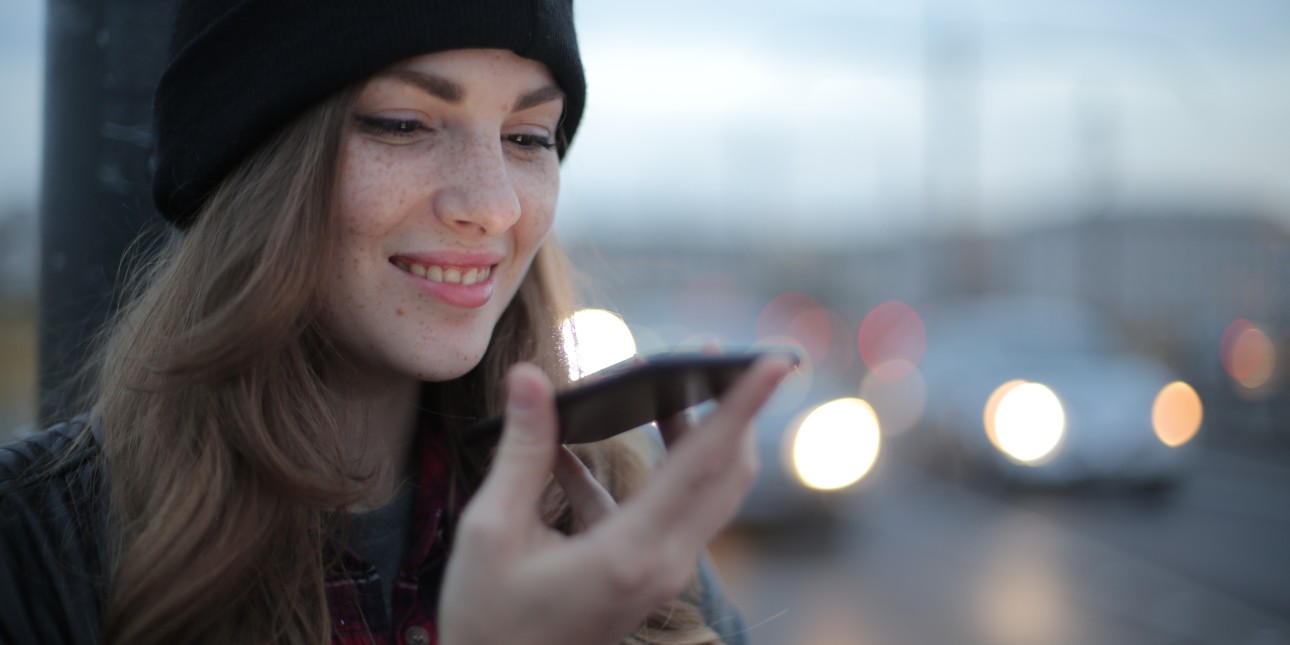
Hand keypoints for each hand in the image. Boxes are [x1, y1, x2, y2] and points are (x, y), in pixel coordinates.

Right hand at [438, 356, 792, 644]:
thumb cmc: (487, 619)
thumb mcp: (491, 531)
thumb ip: (521, 450)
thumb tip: (530, 377)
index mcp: (631, 553)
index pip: (704, 462)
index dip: (741, 405)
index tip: (775, 361)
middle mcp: (663, 564)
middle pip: (725, 472)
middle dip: (731, 408)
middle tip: (715, 353)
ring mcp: (661, 574)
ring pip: (705, 490)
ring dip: (695, 435)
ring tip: (669, 383)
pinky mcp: (646, 576)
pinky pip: (663, 510)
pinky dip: (639, 474)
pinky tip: (574, 450)